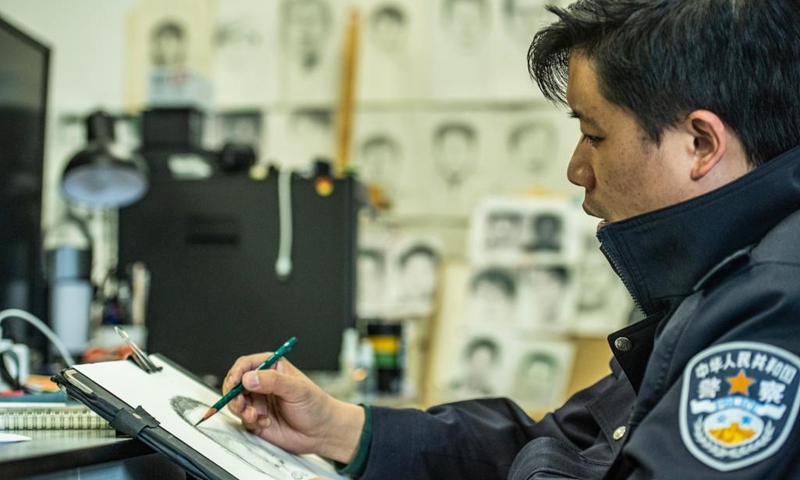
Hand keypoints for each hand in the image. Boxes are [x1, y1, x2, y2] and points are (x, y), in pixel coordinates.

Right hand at [224, 352, 364, 463]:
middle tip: (239, 403)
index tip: (234, 382)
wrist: (321, 433)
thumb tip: (248, 378)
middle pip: (235, 383)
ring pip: (236, 402)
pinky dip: (250, 421)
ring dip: (240, 409)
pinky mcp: (256, 419)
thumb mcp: (297, 389)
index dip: (236, 372)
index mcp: (272, 368)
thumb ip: (273, 381)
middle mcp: (262, 384)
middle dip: (233, 393)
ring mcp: (258, 402)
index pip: (246, 364)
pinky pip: (243, 419)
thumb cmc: (315, 406)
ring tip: (253, 415)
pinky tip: (265, 422)